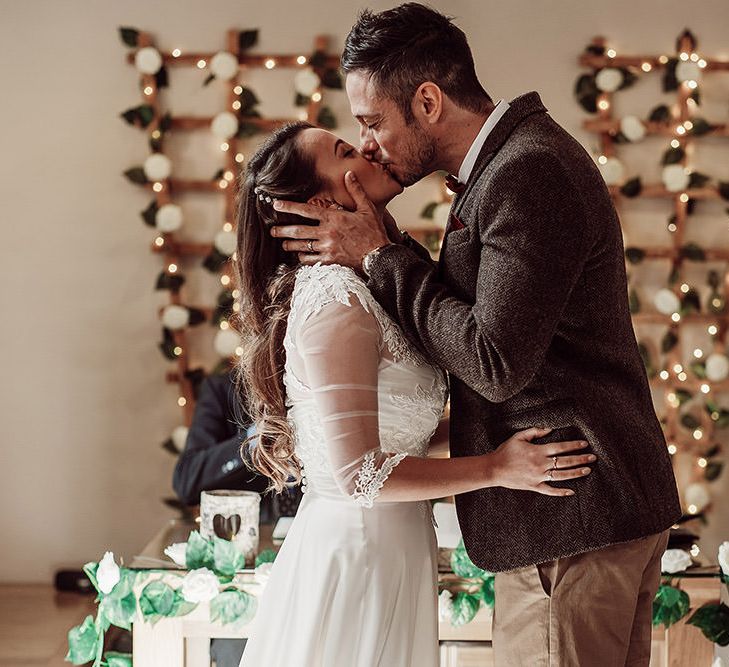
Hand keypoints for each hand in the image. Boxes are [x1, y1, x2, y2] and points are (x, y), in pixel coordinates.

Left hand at [270, 171, 390, 269]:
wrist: (379, 256)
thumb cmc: (374, 232)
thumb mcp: (367, 208)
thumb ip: (356, 191)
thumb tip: (349, 174)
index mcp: (333, 218)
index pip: (306, 210)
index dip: (289, 207)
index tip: (276, 205)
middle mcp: (327, 233)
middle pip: (298, 231)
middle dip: (283, 230)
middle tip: (272, 230)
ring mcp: (327, 248)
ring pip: (302, 246)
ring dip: (290, 245)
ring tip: (283, 244)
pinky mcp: (330, 261)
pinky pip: (311, 260)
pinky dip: (303, 258)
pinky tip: (300, 256)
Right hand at [485, 427, 594, 496]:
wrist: (493, 469)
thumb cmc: (505, 451)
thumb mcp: (518, 436)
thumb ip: (534, 431)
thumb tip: (549, 429)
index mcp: (537, 451)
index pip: (560, 447)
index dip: (573, 446)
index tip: (584, 444)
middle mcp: (540, 464)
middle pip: (565, 461)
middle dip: (580, 459)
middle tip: (593, 457)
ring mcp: (538, 477)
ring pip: (561, 476)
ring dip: (575, 473)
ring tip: (587, 470)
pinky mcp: (534, 486)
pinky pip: (550, 490)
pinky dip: (561, 492)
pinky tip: (572, 491)